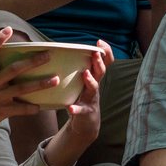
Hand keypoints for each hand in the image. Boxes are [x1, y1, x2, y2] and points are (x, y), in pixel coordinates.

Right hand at [0, 28, 57, 165]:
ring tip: (55, 79)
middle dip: (32, 62)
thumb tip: (9, 67)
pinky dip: (30, 108)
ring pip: (21, 89)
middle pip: (13, 69)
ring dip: (40, 84)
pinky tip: (40, 107)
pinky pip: (18, 110)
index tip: (8, 29)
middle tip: (48, 55)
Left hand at [42, 40, 109, 165]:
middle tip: (95, 54)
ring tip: (85, 74)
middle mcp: (94, 86)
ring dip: (90, 81)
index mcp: (93, 77)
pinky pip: (81, 110)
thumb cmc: (81, 97)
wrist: (86, 123)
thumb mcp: (83, 81)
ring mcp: (91, 99)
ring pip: (94, 88)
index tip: (99, 42)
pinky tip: (71, 108)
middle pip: (101, 72)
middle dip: (99, 62)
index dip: (105, 52)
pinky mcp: (85, 112)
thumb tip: (60, 48)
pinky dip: (77, 109)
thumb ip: (77, 67)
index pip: (104, 62)